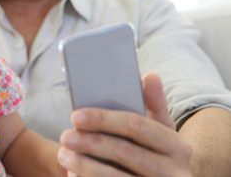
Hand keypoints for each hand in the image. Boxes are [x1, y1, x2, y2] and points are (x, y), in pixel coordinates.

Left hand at [58, 72, 192, 175]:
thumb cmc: (157, 153)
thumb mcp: (160, 131)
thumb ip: (153, 104)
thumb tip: (150, 75)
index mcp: (178, 146)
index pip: (137, 125)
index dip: (104, 119)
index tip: (75, 116)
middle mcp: (175, 172)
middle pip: (125, 152)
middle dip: (90, 142)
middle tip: (65, 136)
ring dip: (85, 166)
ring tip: (64, 155)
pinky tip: (74, 173)